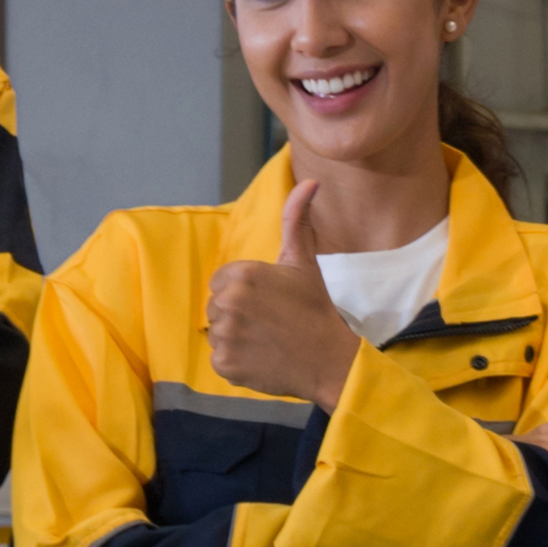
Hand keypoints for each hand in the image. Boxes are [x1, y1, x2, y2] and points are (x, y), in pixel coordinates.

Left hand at [194, 189, 363, 405]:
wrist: (331, 359)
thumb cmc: (316, 308)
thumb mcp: (304, 261)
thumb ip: (296, 219)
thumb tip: (311, 182)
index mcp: (243, 274)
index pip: (221, 281)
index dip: (244, 291)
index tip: (269, 302)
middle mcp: (228, 302)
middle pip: (216, 306)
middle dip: (238, 314)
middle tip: (270, 322)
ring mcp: (226, 335)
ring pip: (217, 332)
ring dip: (236, 338)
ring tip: (266, 340)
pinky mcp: (225, 364)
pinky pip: (219, 359)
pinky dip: (237, 362)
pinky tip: (262, 358)